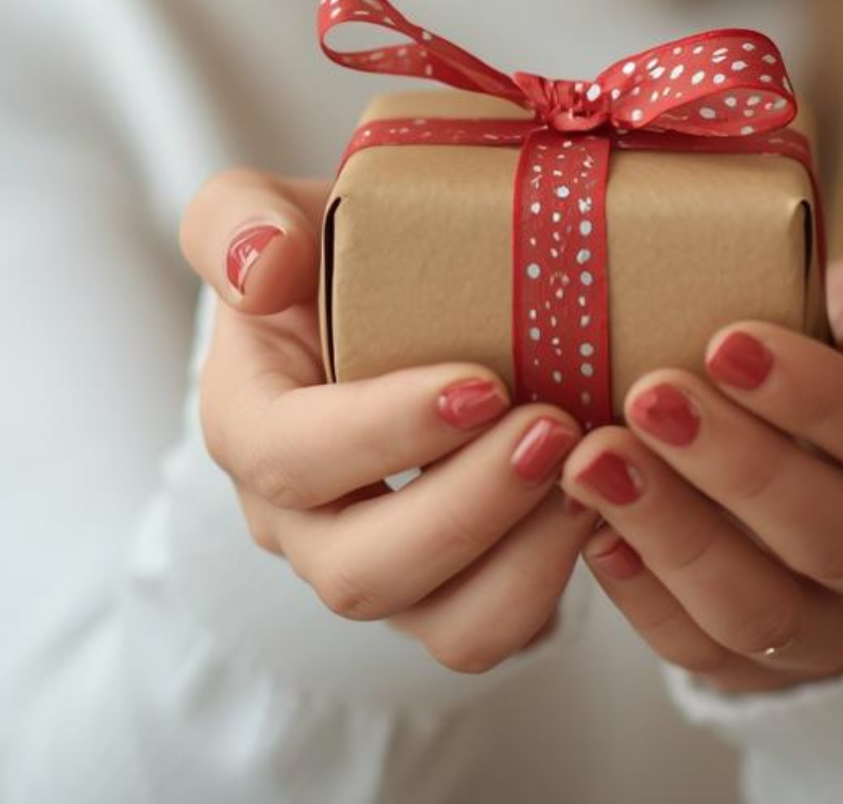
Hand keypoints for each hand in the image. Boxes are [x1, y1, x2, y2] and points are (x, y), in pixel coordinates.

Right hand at [180, 166, 599, 672]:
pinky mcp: (447, 595)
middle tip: (558, 430)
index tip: (485, 383)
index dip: (385, 432)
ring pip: (439, 623)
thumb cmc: (334, 252)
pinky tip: (605, 503)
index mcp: (247, 426)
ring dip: (525, 560)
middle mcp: (299, 521)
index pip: (292, 456)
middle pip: (360, 569)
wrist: (393, 292)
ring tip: (592, 475)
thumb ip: (238, 221)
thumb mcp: (267, 211)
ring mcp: (376, 569)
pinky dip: (557, 580)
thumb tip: (263, 269)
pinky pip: (495, 630)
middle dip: (468, 508)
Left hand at [557, 242, 842, 692]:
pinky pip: (698, 648)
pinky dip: (640, 593)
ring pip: (760, 609)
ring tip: (597, 460)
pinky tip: (591, 527)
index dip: (820, 398)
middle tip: (652, 397)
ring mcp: (837, 631)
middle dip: (736, 467)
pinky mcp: (762, 670)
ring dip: (672, 534)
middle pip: (832, 536)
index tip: (730, 343)